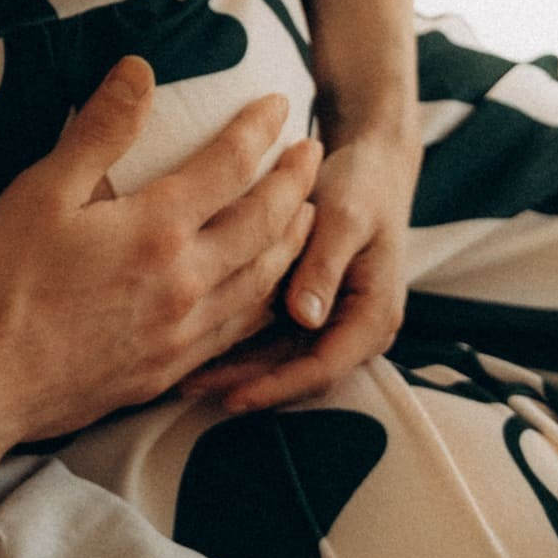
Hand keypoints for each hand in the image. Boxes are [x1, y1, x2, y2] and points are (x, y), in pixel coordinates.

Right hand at [0, 67, 320, 449]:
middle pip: (264, 225)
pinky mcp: (170, 370)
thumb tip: (140, 70)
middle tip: (315, 153)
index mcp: (156, 229)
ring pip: (262, 281)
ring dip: (293, 241)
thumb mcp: (41, 192)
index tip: (280, 104)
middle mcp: (185, 281)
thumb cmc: (3, 283)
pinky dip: (267, 300)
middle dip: (295, 183)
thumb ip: (100, 131)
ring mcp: (182, 333)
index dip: (259, 131)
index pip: (229, 167)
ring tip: (309, 214)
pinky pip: (240, 331)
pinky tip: (267, 292)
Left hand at [194, 127, 418, 414]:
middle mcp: (355, 330)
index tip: (232, 395)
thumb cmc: (361, 184)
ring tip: (184, 376)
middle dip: (246, 384)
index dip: (275, 386)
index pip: (322, 367)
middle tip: (189, 388)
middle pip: (296, 372)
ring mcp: (332, 320)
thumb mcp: (345, 218)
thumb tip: (305, 316)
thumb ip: (324, 266)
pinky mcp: (310, 306)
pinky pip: (274, 336)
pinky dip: (241, 342)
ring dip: (238, 369)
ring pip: (281, 359)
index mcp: (373, 317)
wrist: (372, 162)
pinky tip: (198, 344)